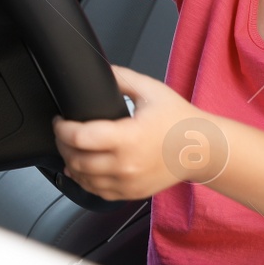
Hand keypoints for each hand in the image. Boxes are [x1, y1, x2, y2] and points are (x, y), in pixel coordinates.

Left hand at [51, 65, 214, 199]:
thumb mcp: (150, 90)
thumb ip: (120, 77)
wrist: (203, 148)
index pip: (81, 138)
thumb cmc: (179, 120)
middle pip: (77, 160)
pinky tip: (82, 169)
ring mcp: (128, 182)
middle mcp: (127, 164)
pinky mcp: (131, 193)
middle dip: (63, 144)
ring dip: (71, 163)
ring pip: (83, 180)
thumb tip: (98, 71)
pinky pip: (98, 192)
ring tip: (70, 148)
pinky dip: (85, 181)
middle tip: (63, 132)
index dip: (62, 128)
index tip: (60, 120)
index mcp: (129, 137)